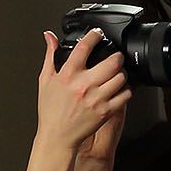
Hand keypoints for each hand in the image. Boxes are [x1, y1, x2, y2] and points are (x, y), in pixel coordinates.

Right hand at [37, 30, 128, 157]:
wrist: (57, 137)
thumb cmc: (51, 111)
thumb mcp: (45, 80)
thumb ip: (50, 56)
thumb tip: (49, 37)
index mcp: (68, 75)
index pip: (84, 47)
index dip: (93, 36)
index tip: (97, 33)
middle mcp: (84, 85)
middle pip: (112, 61)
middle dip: (116, 56)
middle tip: (115, 57)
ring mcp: (97, 99)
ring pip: (121, 77)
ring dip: (121, 73)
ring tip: (117, 74)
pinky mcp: (106, 111)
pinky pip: (125, 95)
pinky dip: (125, 90)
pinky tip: (118, 89)